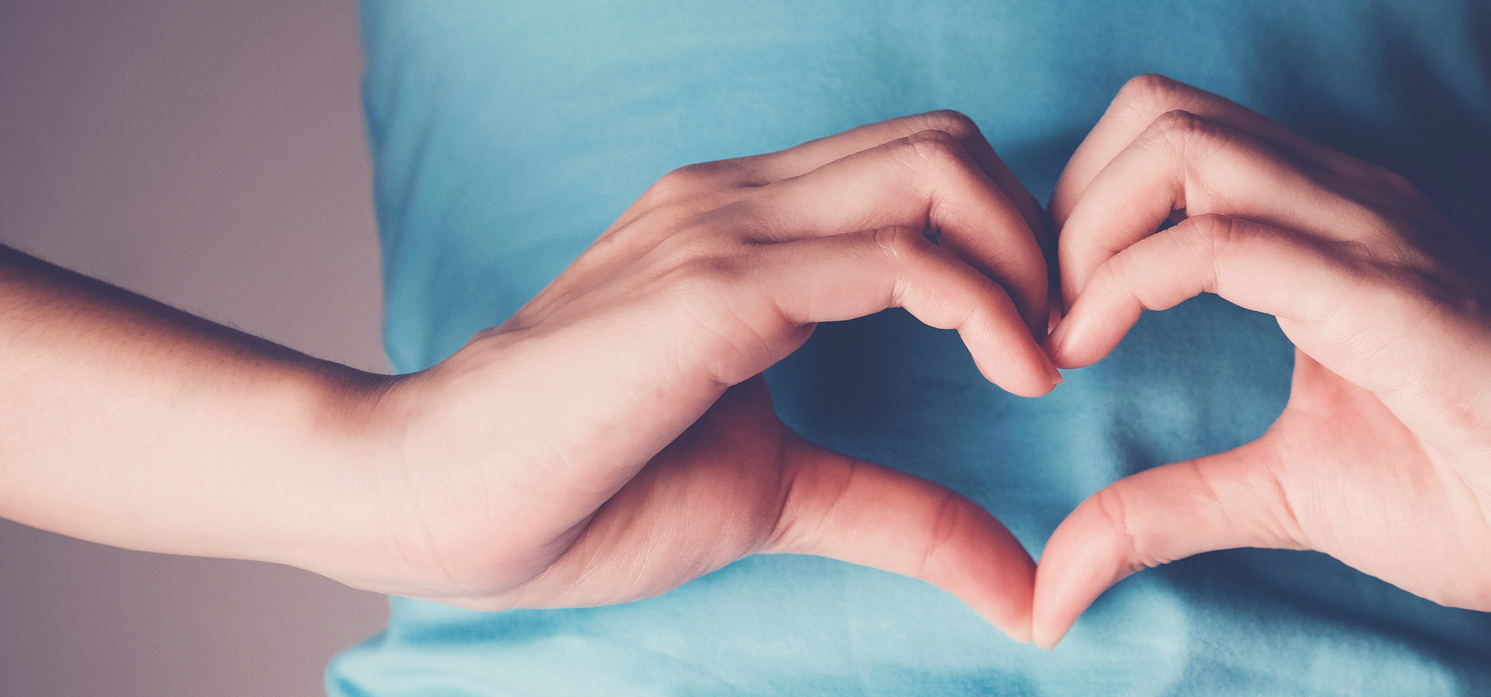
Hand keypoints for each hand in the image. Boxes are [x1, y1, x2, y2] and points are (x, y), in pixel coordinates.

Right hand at [339, 112, 1057, 639]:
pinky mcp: (717, 287)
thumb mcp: (776, 493)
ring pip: (937, 173)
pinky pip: (898, 258)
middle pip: (948, 145)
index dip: (1008, 240)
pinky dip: (985, 305)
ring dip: (1028, 260)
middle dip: (1037, 234)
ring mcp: (726, 230)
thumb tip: (1018, 589)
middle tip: (1063, 340)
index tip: (1045, 343)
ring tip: (1046, 359)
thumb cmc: (579, 490)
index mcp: (747, 229)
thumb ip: (898, 513)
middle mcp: (741, 200)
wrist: (427, 499)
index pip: (920, 169)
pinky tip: (1017, 373)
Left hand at [1031, 76, 1490, 646]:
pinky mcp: (1390, 295)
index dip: (1077, 213)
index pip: (1164, 139)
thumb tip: (1053, 587)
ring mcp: (1369, 235)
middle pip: (1157, 111)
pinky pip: (1231, 242)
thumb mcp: (1278, 492)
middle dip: (1066, 203)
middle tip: (1046, 314)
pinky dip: (1131, 281)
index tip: (1049, 324)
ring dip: (1088, 230)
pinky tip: (1095, 347)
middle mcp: (1340, 203)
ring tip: (1068, 331)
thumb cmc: (1473, 490)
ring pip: (1184, 148)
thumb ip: (1162, 510)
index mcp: (1319, 225)